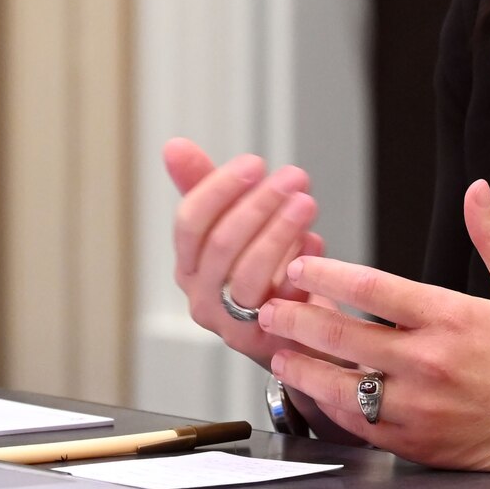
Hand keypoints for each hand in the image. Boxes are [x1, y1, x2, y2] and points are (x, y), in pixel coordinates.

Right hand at [166, 137, 326, 370]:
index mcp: (188, 266)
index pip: (190, 222)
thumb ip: (204, 187)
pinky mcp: (267, 342)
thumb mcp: (234, 227)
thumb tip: (174, 146)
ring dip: (280, 231)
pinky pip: (284, 302)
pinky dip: (299, 266)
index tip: (255, 163)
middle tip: (293, 176)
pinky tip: (315, 240)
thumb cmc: (264, 273)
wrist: (300, 334)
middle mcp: (202, 298)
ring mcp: (232, 324)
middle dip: (259, 204)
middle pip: (221, 244)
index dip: (220, 188)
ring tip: (306, 203)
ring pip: (250, 273)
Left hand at [260, 178, 489, 475]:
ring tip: (279, 349)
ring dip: (304, 365)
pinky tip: (317, 392)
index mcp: (452, 319)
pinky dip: (332, 407)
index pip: (372, 288)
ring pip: (343, 385)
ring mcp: (421, 409)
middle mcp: (430, 364)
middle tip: (269, 305)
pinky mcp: (419, 444)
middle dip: (299, 317)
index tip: (302, 265)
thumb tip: (476, 190)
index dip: (328, 274)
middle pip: (344, 335)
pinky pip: (361, 426)